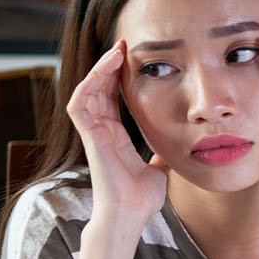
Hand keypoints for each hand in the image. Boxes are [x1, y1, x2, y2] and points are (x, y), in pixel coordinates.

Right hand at [66, 41, 167, 229]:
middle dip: (109, 66)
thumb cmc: (141, 197)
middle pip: (99, 89)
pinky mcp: (89, 136)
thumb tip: (178, 147)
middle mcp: (102, 131)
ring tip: (116, 50)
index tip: (134, 59)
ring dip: (99, 69)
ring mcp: (93, 133)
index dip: (119, 78)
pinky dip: (89, 84)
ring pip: (87, 91)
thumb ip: (161, 156)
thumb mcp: (158, 169)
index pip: (113, 98)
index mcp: (115, 135)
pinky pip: (80, 103)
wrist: (132, 214)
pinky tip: (104, 69)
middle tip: (125, 45)